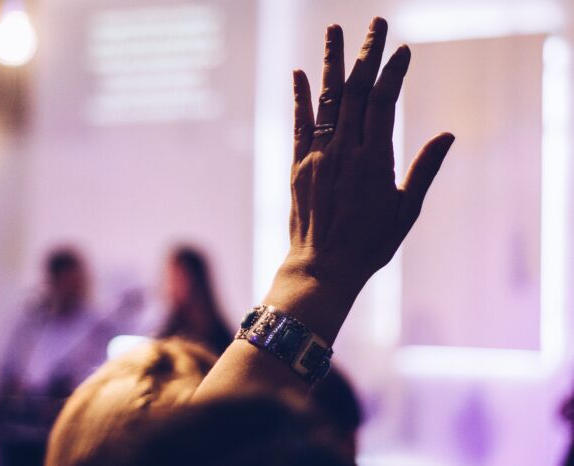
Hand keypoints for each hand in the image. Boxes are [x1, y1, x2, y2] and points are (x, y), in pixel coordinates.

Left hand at [282, 17, 453, 295]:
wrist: (322, 268)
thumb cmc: (370, 244)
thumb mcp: (406, 210)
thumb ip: (424, 169)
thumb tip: (447, 135)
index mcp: (374, 160)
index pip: (384, 102)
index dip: (392, 72)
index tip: (402, 50)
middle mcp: (344, 151)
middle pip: (356, 91)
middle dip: (366, 54)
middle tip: (374, 22)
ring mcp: (317, 156)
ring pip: (326, 100)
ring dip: (331, 62)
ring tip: (334, 30)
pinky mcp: (298, 167)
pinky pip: (299, 125)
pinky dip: (301, 98)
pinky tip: (299, 73)